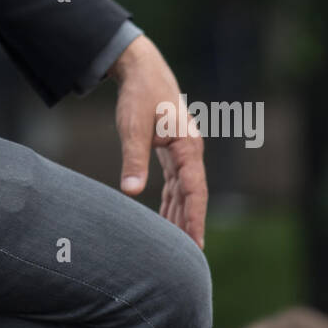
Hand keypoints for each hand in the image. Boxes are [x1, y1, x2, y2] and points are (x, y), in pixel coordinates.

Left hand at [108, 35, 207, 249]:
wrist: (141, 68)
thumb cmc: (139, 94)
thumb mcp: (133, 126)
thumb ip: (134, 159)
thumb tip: (132, 192)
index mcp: (188, 145)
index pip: (194, 190)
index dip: (195, 218)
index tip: (196, 244)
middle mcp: (190, 151)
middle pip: (193, 195)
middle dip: (190, 224)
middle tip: (189, 258)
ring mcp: (182, 151)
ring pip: (184, 191)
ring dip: (180, 216)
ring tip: (178, 248)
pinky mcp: (171, 150)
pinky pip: (176, 182)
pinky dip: (172, 202)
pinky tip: (166, 220)